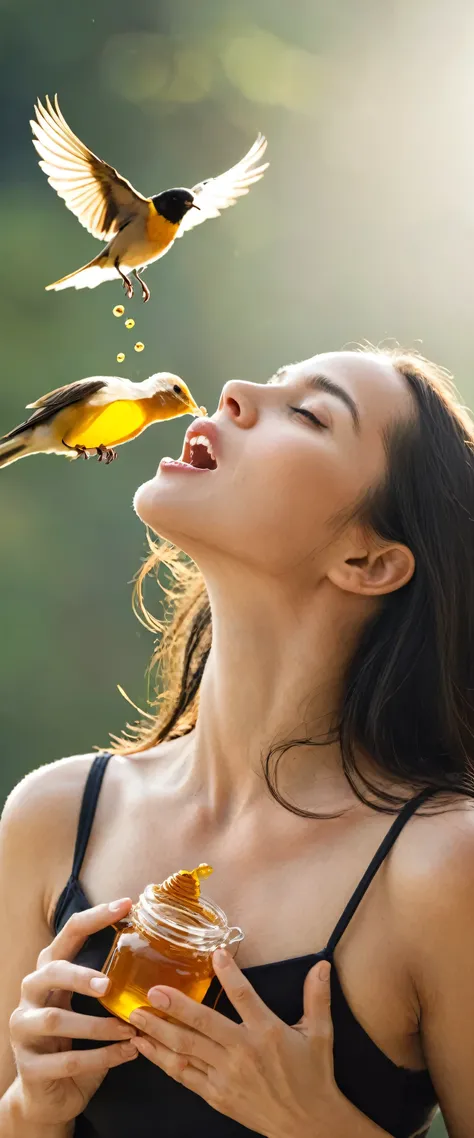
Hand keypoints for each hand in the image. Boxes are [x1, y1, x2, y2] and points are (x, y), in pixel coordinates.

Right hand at [9, 898, 137, 1126]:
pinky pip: (67, 1060)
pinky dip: (100, 1058)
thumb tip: (158, 960)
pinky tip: (126, 1054)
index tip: (127, 904)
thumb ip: (109, 986)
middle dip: (80, 975)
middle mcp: (31, 995)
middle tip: (109, 984)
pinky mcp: (29, 1065)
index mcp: (49, 972)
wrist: (48, 1095)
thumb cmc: (76, 1043)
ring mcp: (24, 1030)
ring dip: (97, 1026)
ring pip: (57, 1020)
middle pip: (50, 973)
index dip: (96, 918)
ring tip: (130, 1029)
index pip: (68, 934)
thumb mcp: (88, 1009)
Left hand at [129, 950, 338, 1137]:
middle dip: (175, 1008)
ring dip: (160, 1032)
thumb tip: (322, 966)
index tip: (215, 954)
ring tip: (136, 1017)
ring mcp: (227, 1075)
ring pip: (187, 1050)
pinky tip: (146, 1047)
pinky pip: (184, 1075)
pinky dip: (163, 1060)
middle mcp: (243, 1052)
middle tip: (152, 992)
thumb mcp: (320, 1034)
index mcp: (268, 1033)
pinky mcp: (217, 1094)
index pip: (245, 996)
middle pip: (204, 1024)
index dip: (230, 974)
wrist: (309, 1125)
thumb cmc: (313, 1076)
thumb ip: (317, 997)